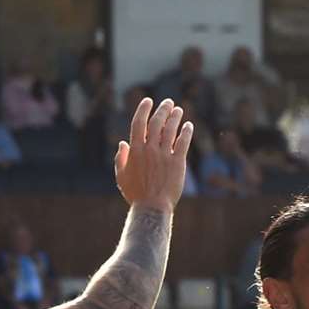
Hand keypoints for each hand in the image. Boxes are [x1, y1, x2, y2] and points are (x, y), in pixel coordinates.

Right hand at [114, 97, 192, 211]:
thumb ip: (120, 158)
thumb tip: (122, 143)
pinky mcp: (178, 162)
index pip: (139, 123)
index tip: (148, 101)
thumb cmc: (135, 194)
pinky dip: (186, 132)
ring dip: (175, 117)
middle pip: (156, 122)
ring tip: (179, 110)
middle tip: (168, 103)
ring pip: (170, 130)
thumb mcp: (122, 176)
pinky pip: (183, 142)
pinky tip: (188, 125)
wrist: (152, 207)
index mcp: (135, 150)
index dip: (143, 109)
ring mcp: (164, 155)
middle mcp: (149, 149)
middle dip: (163, 109)